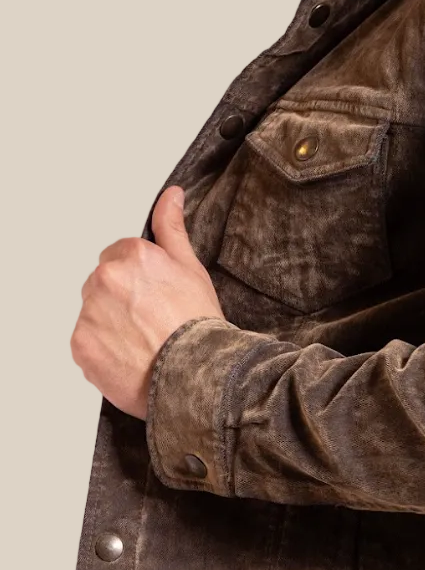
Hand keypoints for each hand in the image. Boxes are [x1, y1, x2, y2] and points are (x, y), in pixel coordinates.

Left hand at [71, 186, 226, 420]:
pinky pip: (87, 343)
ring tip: (142, 343)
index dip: (141, 279)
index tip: (156, 297)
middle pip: (103, 284)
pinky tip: (129, 357)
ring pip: (94, 313)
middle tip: (152, 322)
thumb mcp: (192, 269)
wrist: (196, 374)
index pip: (120, 257)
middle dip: (122, 299)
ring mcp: (89, 313)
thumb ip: (172, 228)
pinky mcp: (81, 345)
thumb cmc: (199, 324)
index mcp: (131, 256)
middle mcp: (104, 279)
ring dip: (111, 325)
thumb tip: (171, 195)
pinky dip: (103, 351)